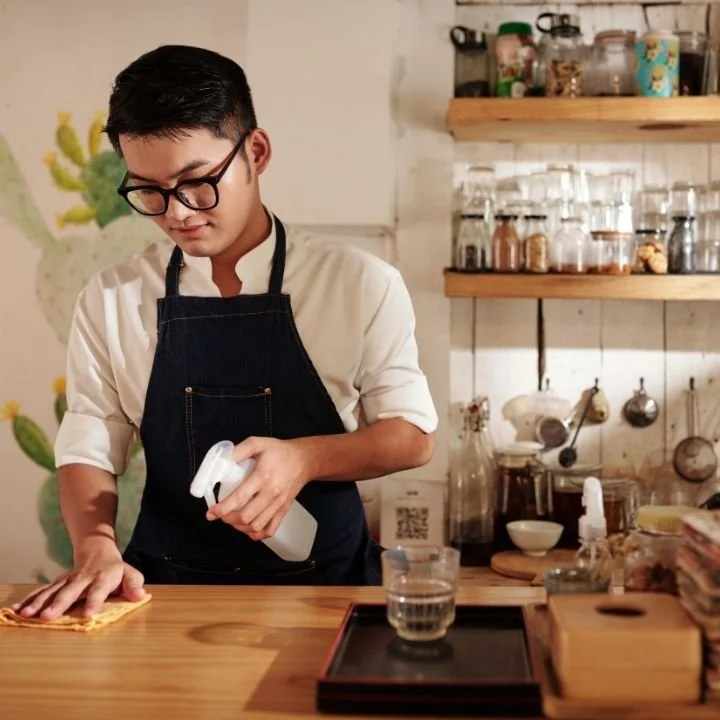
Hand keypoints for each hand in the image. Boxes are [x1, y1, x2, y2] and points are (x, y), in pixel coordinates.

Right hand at [12, 538, 144, 619]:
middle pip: (71, 591)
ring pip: (52, 590)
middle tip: (48, 617)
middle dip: (59, 604)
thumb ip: (134, 584)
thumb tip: (139, 595)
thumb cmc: (115, 569)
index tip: (88, 614)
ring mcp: (68, 579)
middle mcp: (83, 578)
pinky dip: (30, 599)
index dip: (94, 601)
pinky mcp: (57, 582)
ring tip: (27, 615)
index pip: (99, 590)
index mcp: (103, 577)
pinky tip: (18, 609)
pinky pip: (42, 591)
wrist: (97, 550)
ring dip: (39, 603)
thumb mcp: (130, 573)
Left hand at [207, 436, 310, 540]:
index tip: (211, 513)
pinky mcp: (284, 510)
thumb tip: (221, 462)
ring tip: (232, 520)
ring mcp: (279, 504)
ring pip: (257, 526)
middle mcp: (272, 493)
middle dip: (228, 519)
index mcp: (263, 476)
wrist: (304, 459)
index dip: (222, 508)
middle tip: (220, 514)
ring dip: (240, 527)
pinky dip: (257, 534)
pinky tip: (248, 528)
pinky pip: (270, 529)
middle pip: (246, 516)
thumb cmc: (279, 451)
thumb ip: (238, 451)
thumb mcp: (257, 443)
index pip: (239, 497)